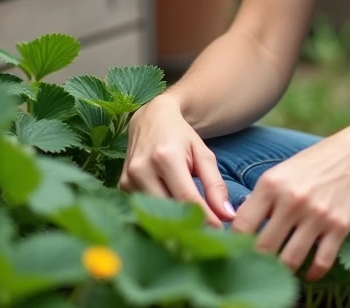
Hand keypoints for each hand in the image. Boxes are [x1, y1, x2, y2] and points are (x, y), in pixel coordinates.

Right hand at [119, 93, 235, 227]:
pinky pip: (144, 207)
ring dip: (174, 220)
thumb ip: (215, 185)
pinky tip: (171, 214)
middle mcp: (143, 168)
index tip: (219, 231)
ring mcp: (128, 178)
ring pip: (156, 211)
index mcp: (166, 157)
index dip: (204, 217)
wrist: (151, 118)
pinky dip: (160, 213)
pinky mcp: (122, 185)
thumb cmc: (181, 137)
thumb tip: (227, 216)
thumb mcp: (203, 155)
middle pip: (169, 208)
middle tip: (207, 231)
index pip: (186, 197)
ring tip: (192, 223)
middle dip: (190, 222)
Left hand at [230, 123, 349, 280]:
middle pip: (263, 248)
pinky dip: (312, 274)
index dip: (235, 243)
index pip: (242, 226)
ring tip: (280, 272)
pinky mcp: (339, 227)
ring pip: (290, 261)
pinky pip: (321, 262)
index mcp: (271, 185)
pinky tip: (308, 273)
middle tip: (257, 266)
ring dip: (282, 271)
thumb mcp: (280, 172)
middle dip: (258, 261)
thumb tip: (239, 223)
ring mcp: (317, 215)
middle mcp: (292, 201)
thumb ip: (260, 198)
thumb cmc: (314, 164)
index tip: (238, 250)